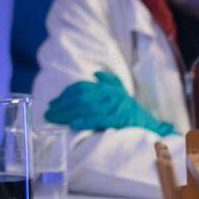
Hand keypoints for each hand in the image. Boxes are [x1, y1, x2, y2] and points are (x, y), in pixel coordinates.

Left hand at [44, 70, 176, 134]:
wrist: (149, 125)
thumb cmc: (132, 111)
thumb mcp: (122, 92)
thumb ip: (109, 81)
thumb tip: (96, 74)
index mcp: (108, 89)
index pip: (83, 88)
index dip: (66, 95)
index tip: (54, 102)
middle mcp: (109, 96)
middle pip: (80, 98)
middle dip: (62, 105)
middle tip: (48, 112)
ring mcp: (113, 107)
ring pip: (85, 109)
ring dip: (67, 114)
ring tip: (53, 118)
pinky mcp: (116, 119)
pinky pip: (97, 119)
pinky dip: (84, 121)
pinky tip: (72, 123)